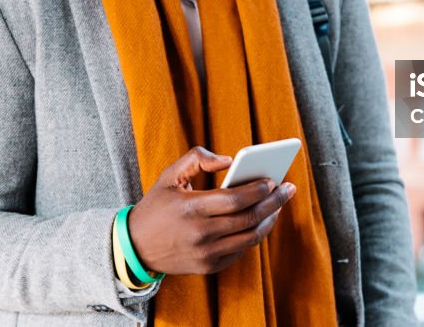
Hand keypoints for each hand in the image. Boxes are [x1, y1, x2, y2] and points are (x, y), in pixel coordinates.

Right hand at [127, 146, 295, 274]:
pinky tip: (261, 221)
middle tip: (288, 190)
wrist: (135, 247)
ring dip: (269, 220)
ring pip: (250, 237)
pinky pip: (240, 251)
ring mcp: (206, 254)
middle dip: (273, 202)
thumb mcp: (169, 175)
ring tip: (278, 205)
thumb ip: (198, 157)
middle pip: (249, 218)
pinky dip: (254, 235)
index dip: (258, 189)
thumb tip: (230, 160)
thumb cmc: (157, 206)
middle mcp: (200, 234)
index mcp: (191, 207)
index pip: (235, 199)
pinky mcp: (208, 267)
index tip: (273, 179)